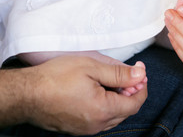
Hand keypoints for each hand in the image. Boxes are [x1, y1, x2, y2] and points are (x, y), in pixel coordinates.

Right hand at [21, 56, 146, 134]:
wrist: (26, 94)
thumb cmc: (56, 78)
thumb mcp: (92, 68)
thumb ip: (120, 73)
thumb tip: (140, 74)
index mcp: (104, 110)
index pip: (136, 102)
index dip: (142, 86)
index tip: (140, 71)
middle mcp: (97, 124)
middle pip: (127, 110)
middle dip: (132, 91)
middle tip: (130, 74)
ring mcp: (86, 129)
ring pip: (114, 115)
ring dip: (121, 99)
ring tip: (115, 81)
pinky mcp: (78, 128)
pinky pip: (101, 118)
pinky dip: (108, 105)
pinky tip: (101, 91)